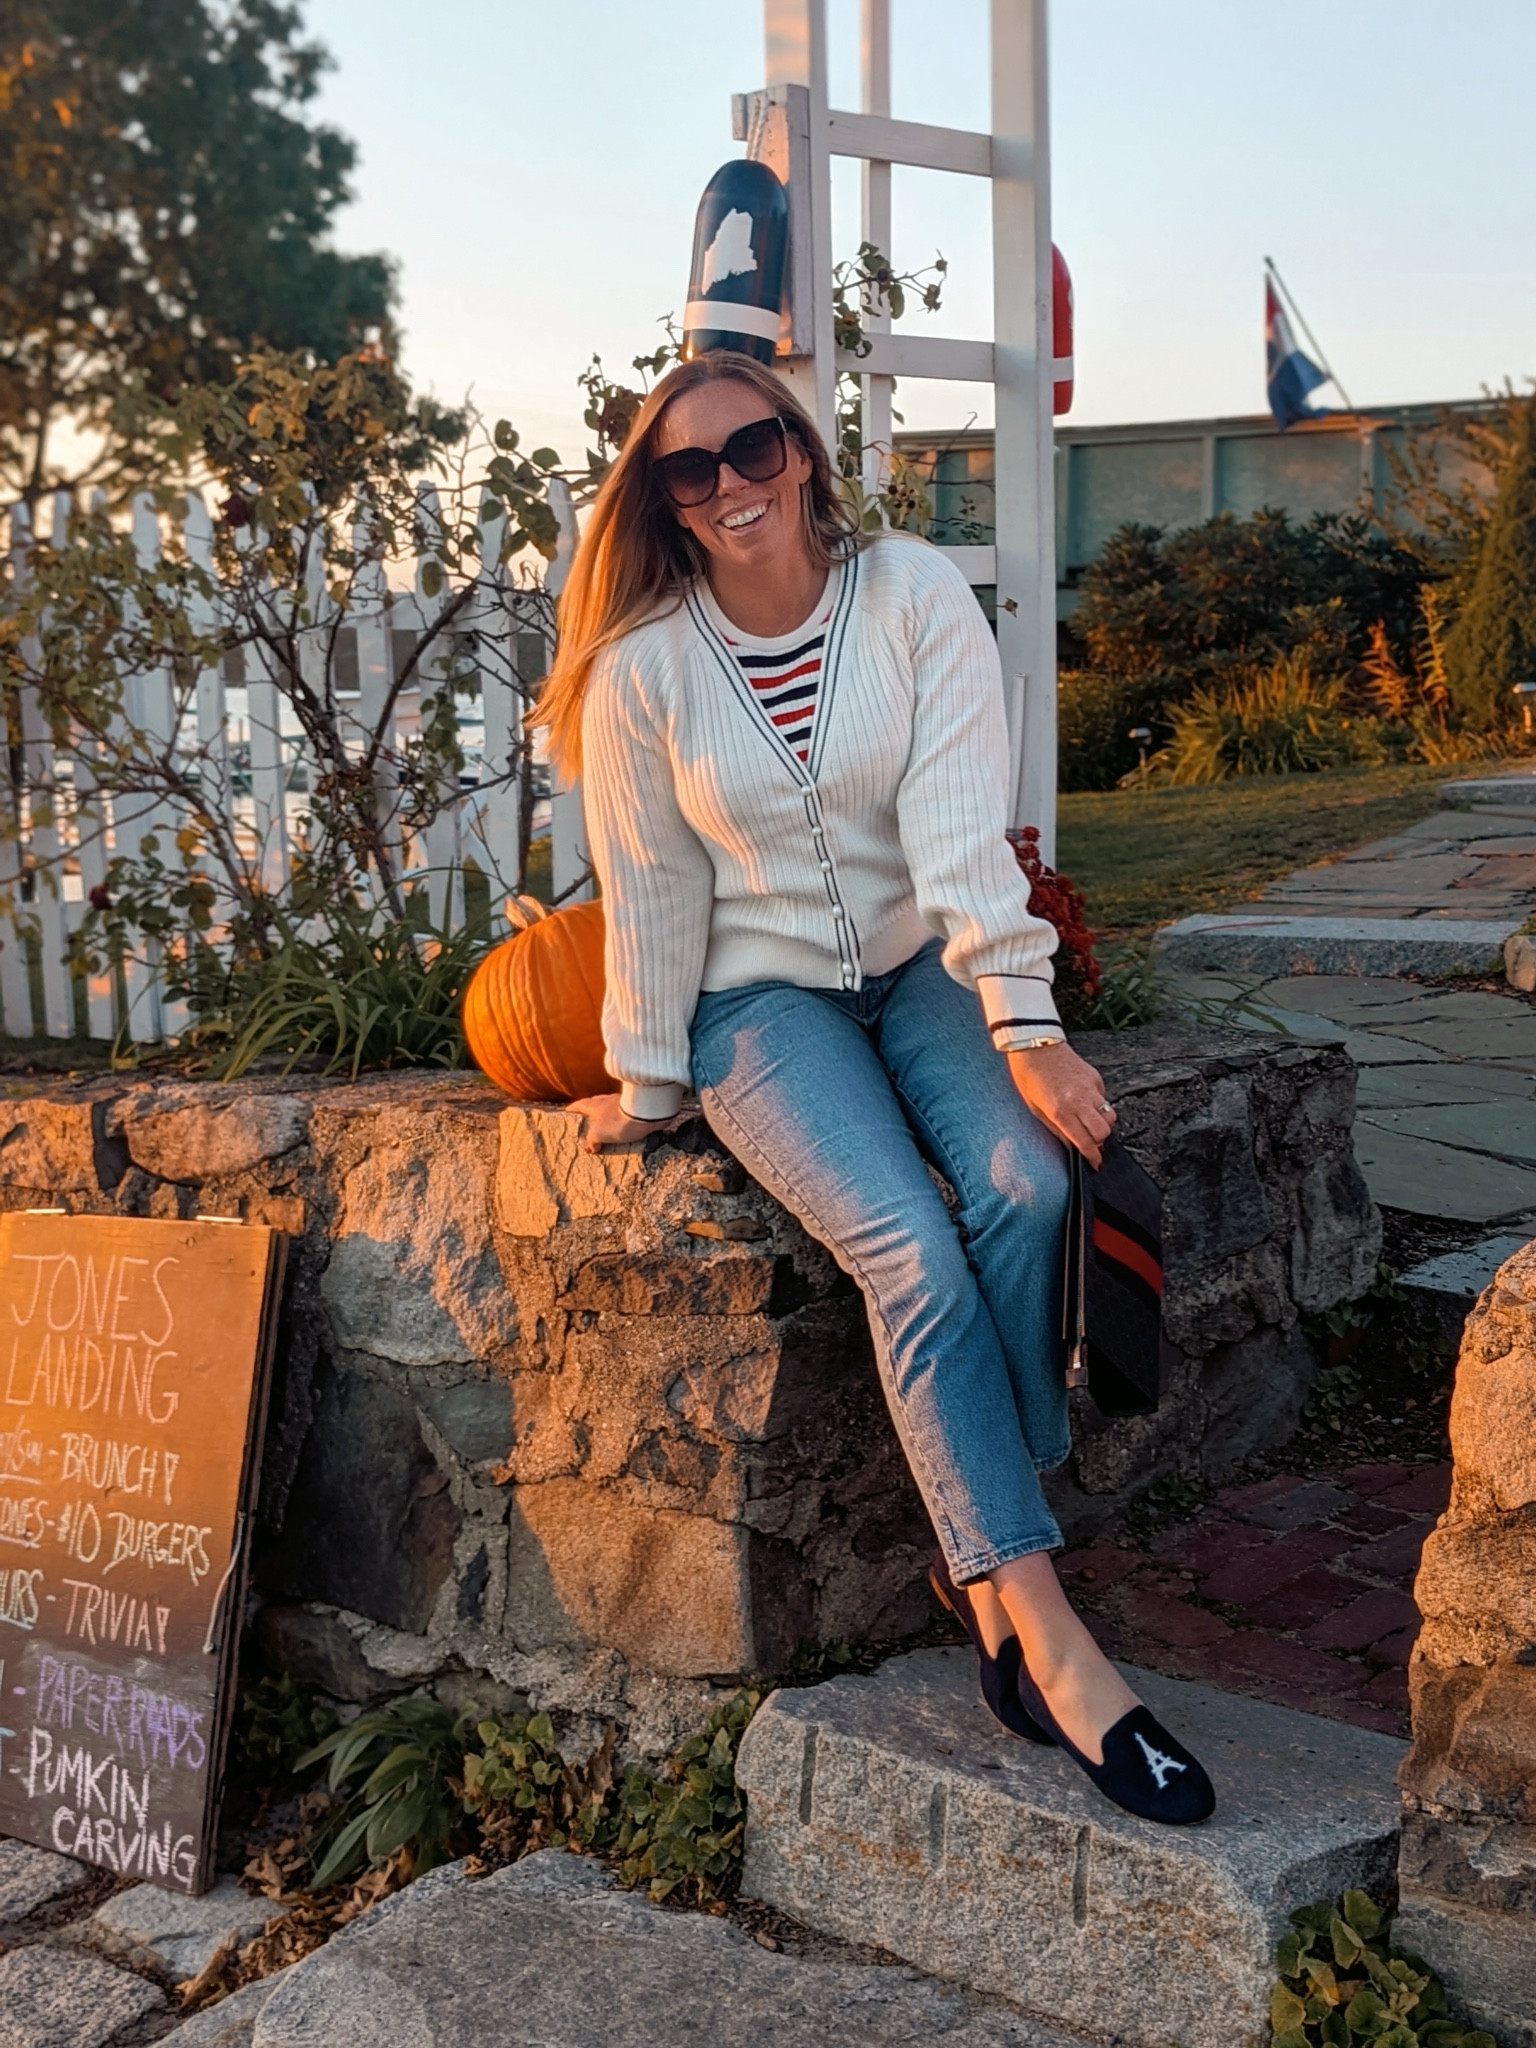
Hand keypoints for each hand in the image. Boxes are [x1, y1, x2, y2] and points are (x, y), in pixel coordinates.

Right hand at [568, 1092, 661, 1151]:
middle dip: (592, 1111)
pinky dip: (622, 1121)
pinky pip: (625, 1115)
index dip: (574, 1108)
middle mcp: (608, 1101)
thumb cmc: (618, 1121)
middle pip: (596, 1104)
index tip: (568, 1110)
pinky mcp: (636, 1109)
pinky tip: (624, 1130)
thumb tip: (591, 1147)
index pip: (581, 1105)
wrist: (646, 1114)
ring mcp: (623, 1103)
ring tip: (607, 1128)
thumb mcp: (599, 1133)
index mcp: (596, 1105)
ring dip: (608, 1116)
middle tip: (589, 1120)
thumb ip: (592, 1140)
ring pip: (611, 1108)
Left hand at [1005, 1042, 1115, 1167]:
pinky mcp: (1095, 1077)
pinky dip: (1098, 1105)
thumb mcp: (1034, 1108)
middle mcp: (1079, 1101)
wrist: (1035, 1045)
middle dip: (1099, 1141)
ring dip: (1102, 1124)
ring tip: (1088, 1122)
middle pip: (1104, 1132)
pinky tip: (1084, 1101)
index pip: (1085, 1142)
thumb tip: (1071, 1145)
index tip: (1095, 1163)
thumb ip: (1055, 1129)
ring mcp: (1090, 1088)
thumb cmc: (1028, 1076)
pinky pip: (1104, 1098)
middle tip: (1090, 1141)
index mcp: (1061, 1111)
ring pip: (1109, 1116)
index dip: (1092, 1156)